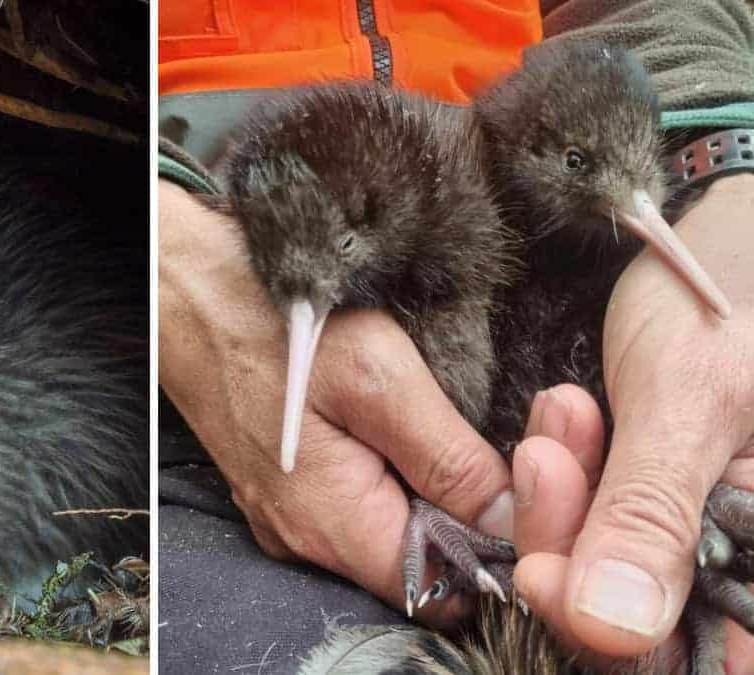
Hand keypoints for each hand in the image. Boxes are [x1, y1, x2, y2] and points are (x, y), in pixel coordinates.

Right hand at [159, 180, 515, 624]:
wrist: (189, 294)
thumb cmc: (275, 324)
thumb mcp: (379, 377)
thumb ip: (449, 459)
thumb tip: (511, 521)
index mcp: (333, 523)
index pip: (440, 592)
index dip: (493, 557)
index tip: (527, 500)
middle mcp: (305, 539)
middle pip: (415, 567)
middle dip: (466, 521)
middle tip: (498, 449)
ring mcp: (288, 516)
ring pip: (388, 535)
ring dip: (429, 496)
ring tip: (445, 428)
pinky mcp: (284, 489)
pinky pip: (357, 508)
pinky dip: (392, 479)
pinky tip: (402, 428)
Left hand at [512, 173, 753, 659]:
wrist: (719, 228)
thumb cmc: (734, 291)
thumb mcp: (692, 402)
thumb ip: (652, 518)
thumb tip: (608, 632)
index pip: (703, 654)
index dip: (614, 638)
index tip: (539, 577)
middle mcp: (750, 550)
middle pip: (644, 618)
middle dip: (575, 545)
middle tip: (545, 463)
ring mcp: (706, 524)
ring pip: (610, 566)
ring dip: (564, 502)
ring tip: (559, 420)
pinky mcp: (657, 494)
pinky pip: (598, 516)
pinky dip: (569, 476)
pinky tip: (560, 420)